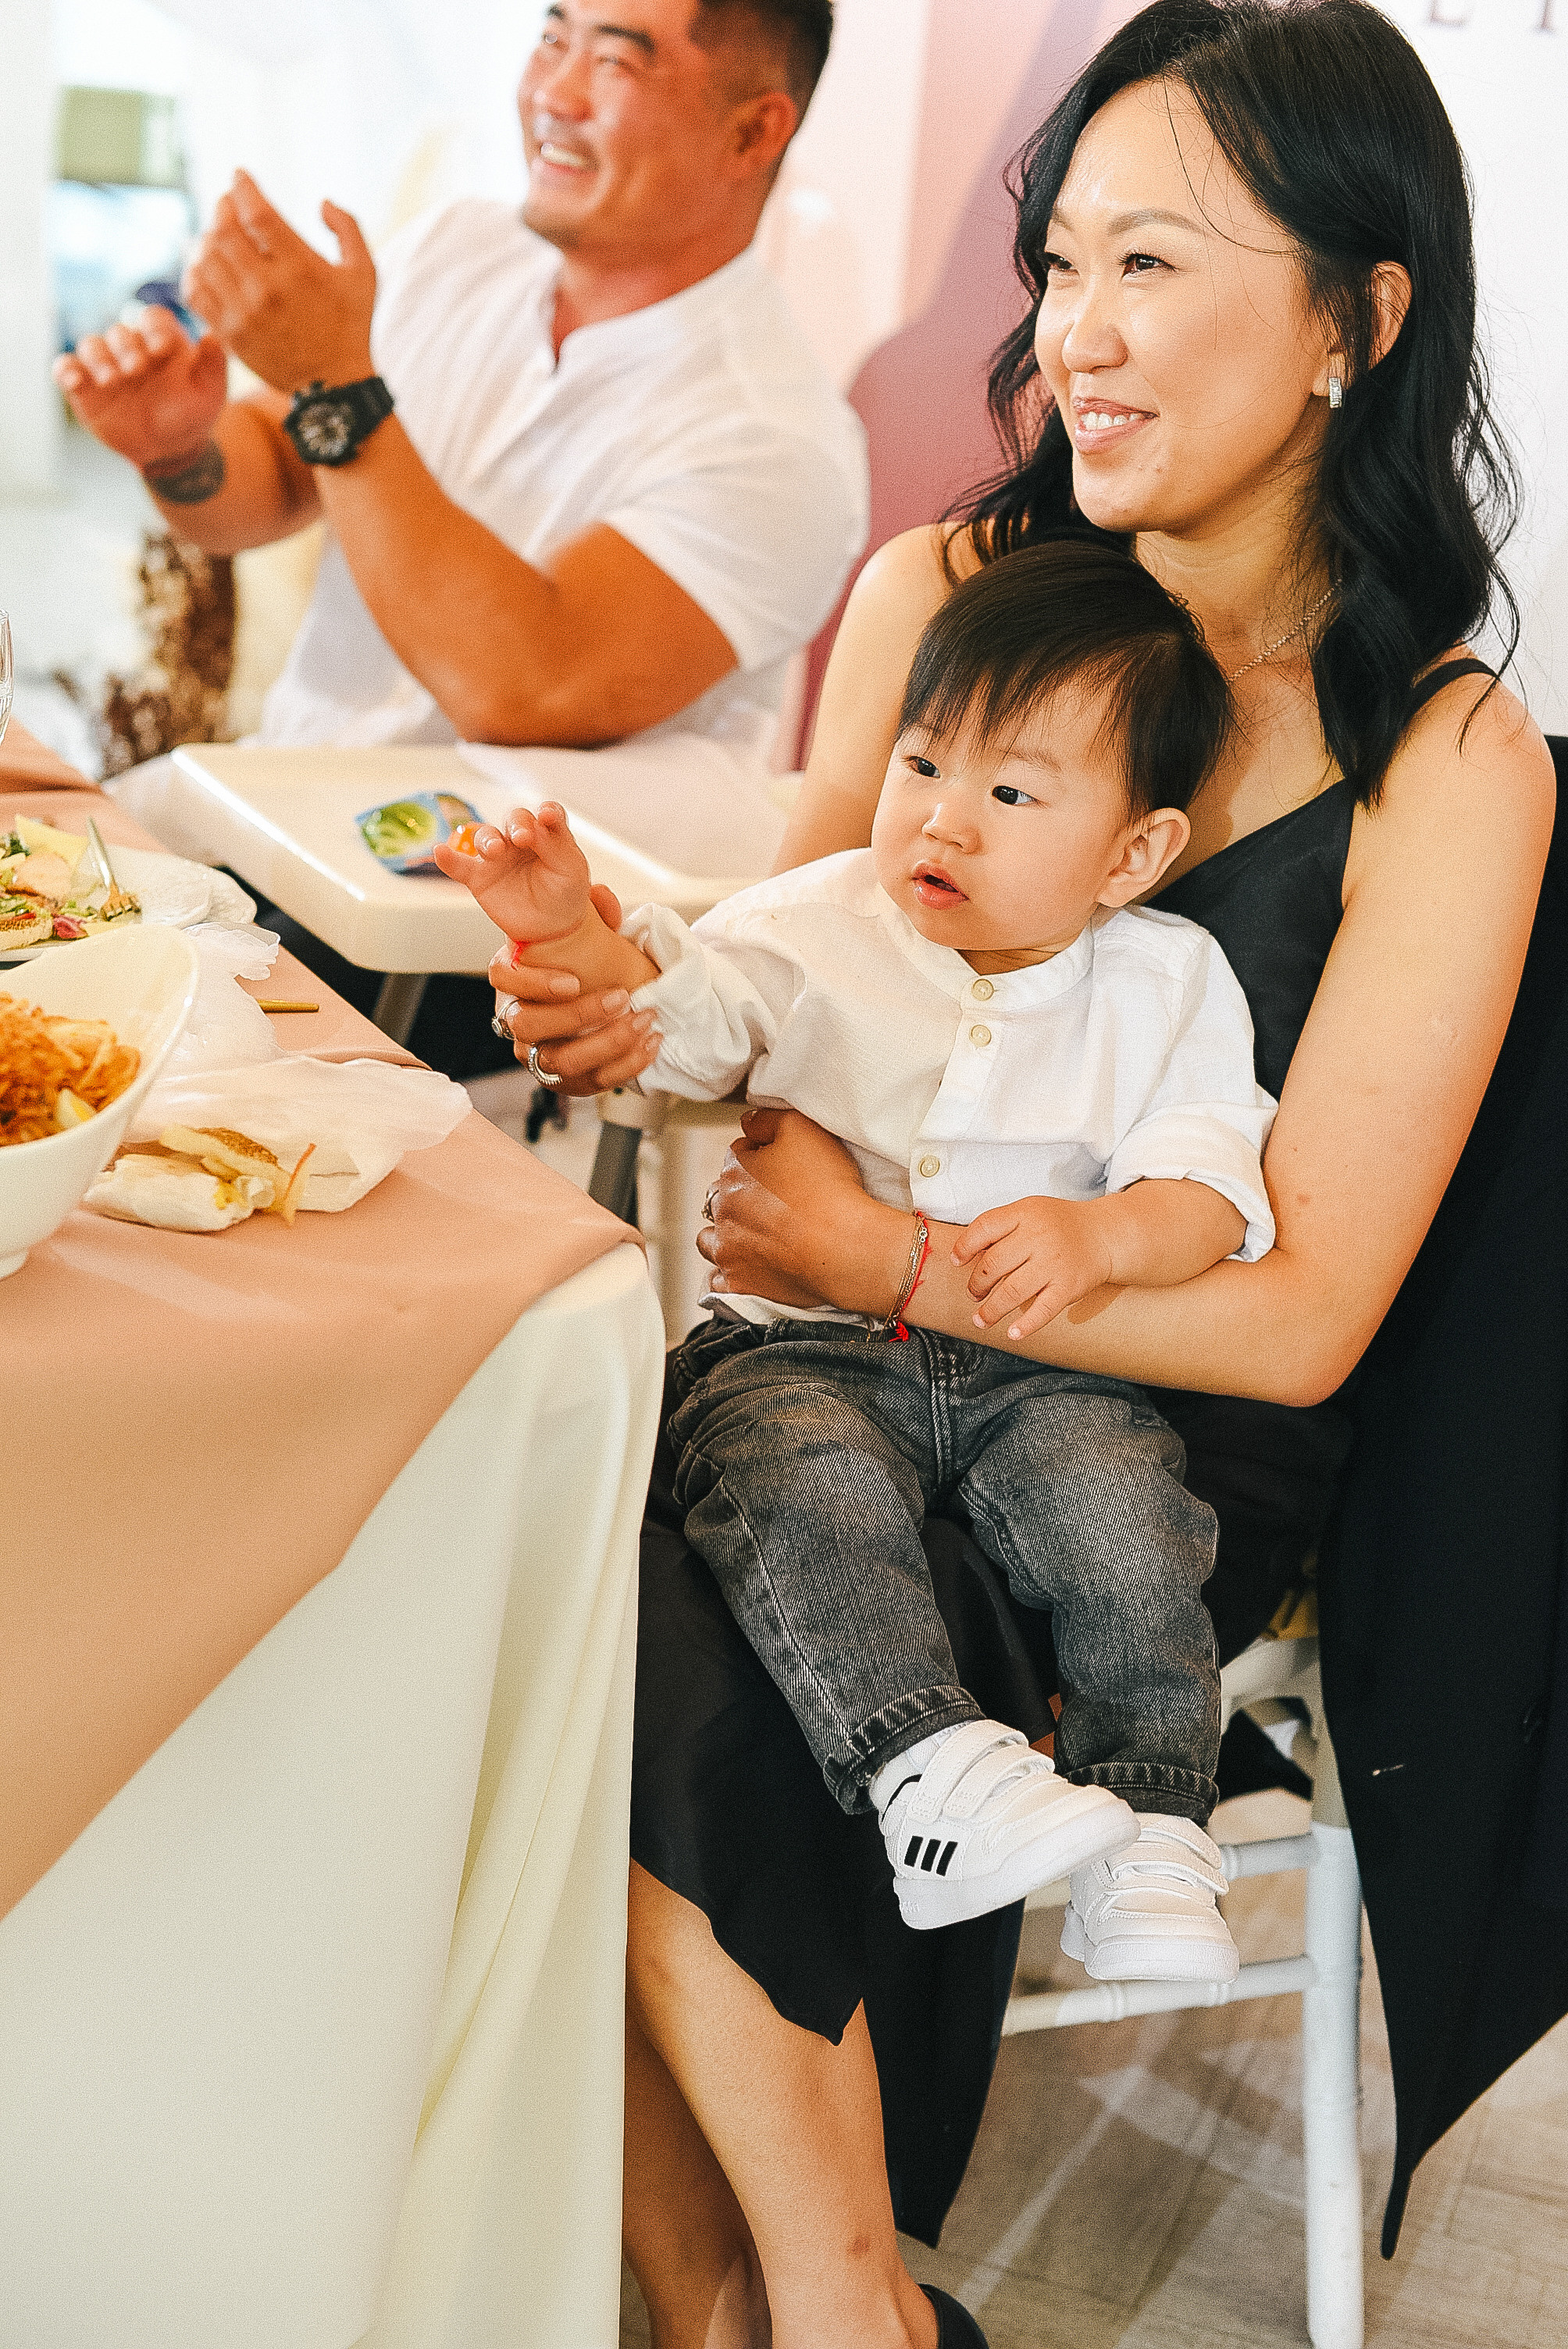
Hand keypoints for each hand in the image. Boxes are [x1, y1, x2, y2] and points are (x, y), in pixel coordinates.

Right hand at [53, 309, 227, 471]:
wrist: (169, 449)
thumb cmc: (191, 415)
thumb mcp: (210, 393)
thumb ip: (214, 365)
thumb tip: (212, 337)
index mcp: (160, 341)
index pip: (153, 318)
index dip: (155, 328)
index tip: (162, 348)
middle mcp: (130, 347)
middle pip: (120, 332)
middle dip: (126, 347)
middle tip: (136, 369)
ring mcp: (105, 363)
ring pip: (91, 345)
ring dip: (98, 358)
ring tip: (111, 380)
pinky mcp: (84, 384)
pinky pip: (65, 368)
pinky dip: (66, 371)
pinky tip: (75, 381)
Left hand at [182, 171, 375, 391]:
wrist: (336, 386)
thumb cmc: (352, 325)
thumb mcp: (365, 273)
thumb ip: (348, 228)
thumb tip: (320, 202)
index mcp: (301, 268)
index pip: (257, 211)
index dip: (243, 186)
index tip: (240, 176)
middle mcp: (268, 289)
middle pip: (223, 230)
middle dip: (222, 208)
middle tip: (227, 205)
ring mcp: (245, 313)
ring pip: (204, 258)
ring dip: (206, 238)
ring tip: (217, 235)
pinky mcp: (230, 334)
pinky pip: (196, 292)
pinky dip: (195, 272)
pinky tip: (206, 266)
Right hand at [434, 801, 591, 943]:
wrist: (552, 929)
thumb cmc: (565, 893)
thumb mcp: (571, 870)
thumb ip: (557, 845)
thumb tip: (539, 821)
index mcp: (549, 834)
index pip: (548, 814)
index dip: (548, 812)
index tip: (547, 816)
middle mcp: (521, 839)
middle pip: (515, 820)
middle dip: (518, 824)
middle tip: (523, 837)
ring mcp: (499, 856)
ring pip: (487, 836)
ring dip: (488, 840)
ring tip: (495, 851)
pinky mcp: (480, 877)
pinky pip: (460, 866)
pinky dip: (448, 859)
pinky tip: (439, 852)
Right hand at [487, 885, 664, 1094]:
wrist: (606, 1001)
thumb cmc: (588, 964)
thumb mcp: (590, 934)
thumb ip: (596, 913)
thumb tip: (603, 895)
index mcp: (514, 977)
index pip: (503, 977)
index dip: (533, 982)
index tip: (573, 981)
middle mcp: (518, 1020)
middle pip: (530, 1026)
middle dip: (579, 1015)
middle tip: (623, 998)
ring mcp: (538, 1055)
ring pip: (561, 1062)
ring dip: (608, 1043)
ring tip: (644, 1021)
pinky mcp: (566, 1082)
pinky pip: (592, 1082)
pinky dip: (626, 1065)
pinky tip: (651, 1043)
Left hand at [699, 1108, 892, 1309]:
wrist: (845, 1249)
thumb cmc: (828, 1188)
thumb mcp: (802, 1128)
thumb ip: (768, 1120)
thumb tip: (747, 1123)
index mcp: (736, 1172)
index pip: (738, 1156)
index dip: (762, 1158)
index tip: (784, 1168)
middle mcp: (724, 1210)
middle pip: (723, 1196)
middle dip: (740, 1197)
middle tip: (773, 1204)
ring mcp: (728, 1250)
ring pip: (710, 1239)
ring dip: (725, 1235)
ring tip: (751, 1238)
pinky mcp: (739, 1284)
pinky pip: (719, 1280)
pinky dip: (728, 1275)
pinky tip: (747, 1270)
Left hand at [952, 1195, 1114, 1340]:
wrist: (1104, 1235)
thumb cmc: (1059, 1225)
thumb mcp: (1030, 1211)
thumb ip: (1001, 1227)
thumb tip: (966, 1254)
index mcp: (1025, 1214)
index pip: (984, 1228)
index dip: (964, 1247)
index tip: (956, 1261)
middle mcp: (1038, 1238)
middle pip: (993, 1265)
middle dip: (976, 1284)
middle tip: (973, 1293)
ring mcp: (1054, 1263)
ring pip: (1011, 1292)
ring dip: (991, 1310)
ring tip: (980, 1319)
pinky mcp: (1068, 1286)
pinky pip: (1042, 1310)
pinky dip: (1026, 1325)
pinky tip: (1012, 1333)